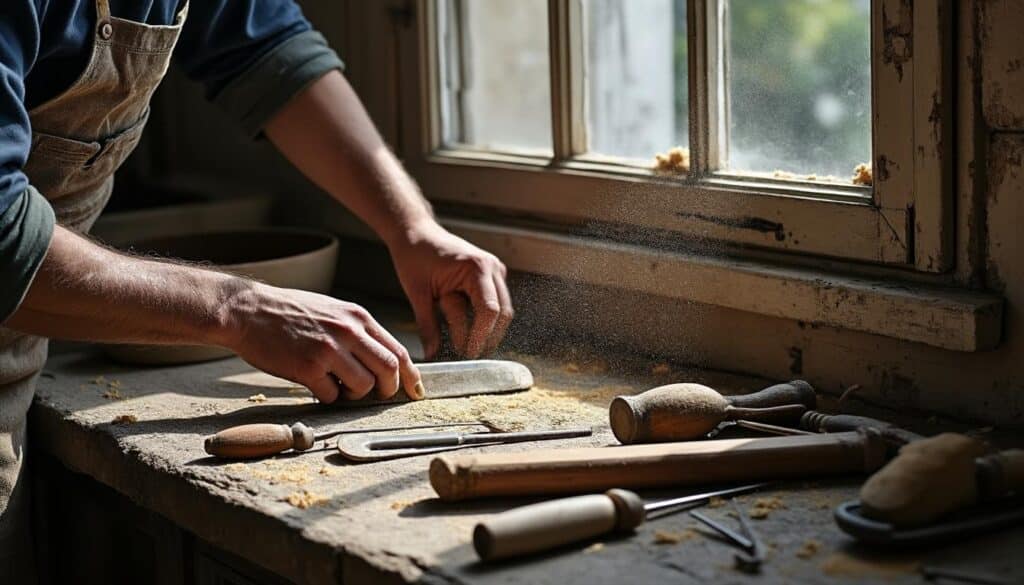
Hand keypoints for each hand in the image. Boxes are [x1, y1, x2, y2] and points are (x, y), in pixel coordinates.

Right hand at [220, 283, 420, 403]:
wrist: (247, 310)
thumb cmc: (289, 312)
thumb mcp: (332, 309)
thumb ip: (358, 330)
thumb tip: (381, 357)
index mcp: (357, 317)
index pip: (398, 350)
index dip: (411, 374)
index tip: (416, 390)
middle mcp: (348, 331)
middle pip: (389, 369)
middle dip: (389, 389)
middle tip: (378, 395)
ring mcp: (328, 349)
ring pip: (364, 386)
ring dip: (356, 394)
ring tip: (339, 386)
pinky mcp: (307, 367)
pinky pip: (332, 395)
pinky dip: (328, 397)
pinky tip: (316, 386)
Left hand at [389, 221, 513, 358]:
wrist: (416, 232)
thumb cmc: (415, 256)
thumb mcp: (417, 293)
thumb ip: (427, 325)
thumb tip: (432, 353)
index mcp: (476, 268)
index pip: (490, 310)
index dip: (481, 336)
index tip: (468, 354)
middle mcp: (491, 268)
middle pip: (502, 313)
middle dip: (488, 336)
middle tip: (469, 354)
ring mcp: (494, 271)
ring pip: (502, 310)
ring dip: (487, 329)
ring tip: (468, 345)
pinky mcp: (491, 276)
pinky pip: (495, 302)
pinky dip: (485, 318)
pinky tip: (471, 330)